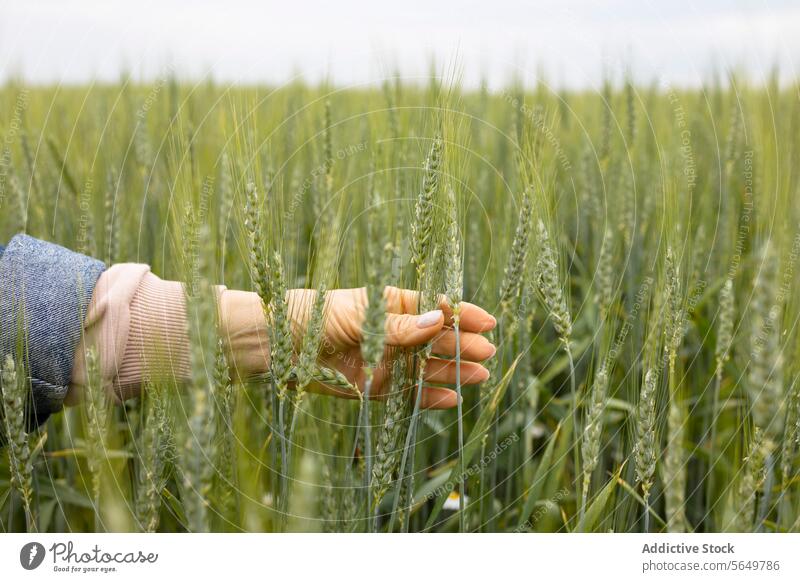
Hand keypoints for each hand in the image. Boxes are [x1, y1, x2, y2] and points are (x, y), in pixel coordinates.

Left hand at [219, 286, 496, 408]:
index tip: (488, 322)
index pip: (435, 308)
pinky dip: (429, 397)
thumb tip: (441, 320)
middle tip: (488, 353)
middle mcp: (394, 332)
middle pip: (437, 340)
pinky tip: (452, 398)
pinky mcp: (374, 387)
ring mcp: (386, 360)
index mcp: (392, 304)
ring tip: (479, 376)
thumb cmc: (315, 314)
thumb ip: (399, 325)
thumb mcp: (360, 316)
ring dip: (453, 372)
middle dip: (463, 345)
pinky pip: (408, 394)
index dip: (462, 314)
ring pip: (427, 368)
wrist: (275, 343)